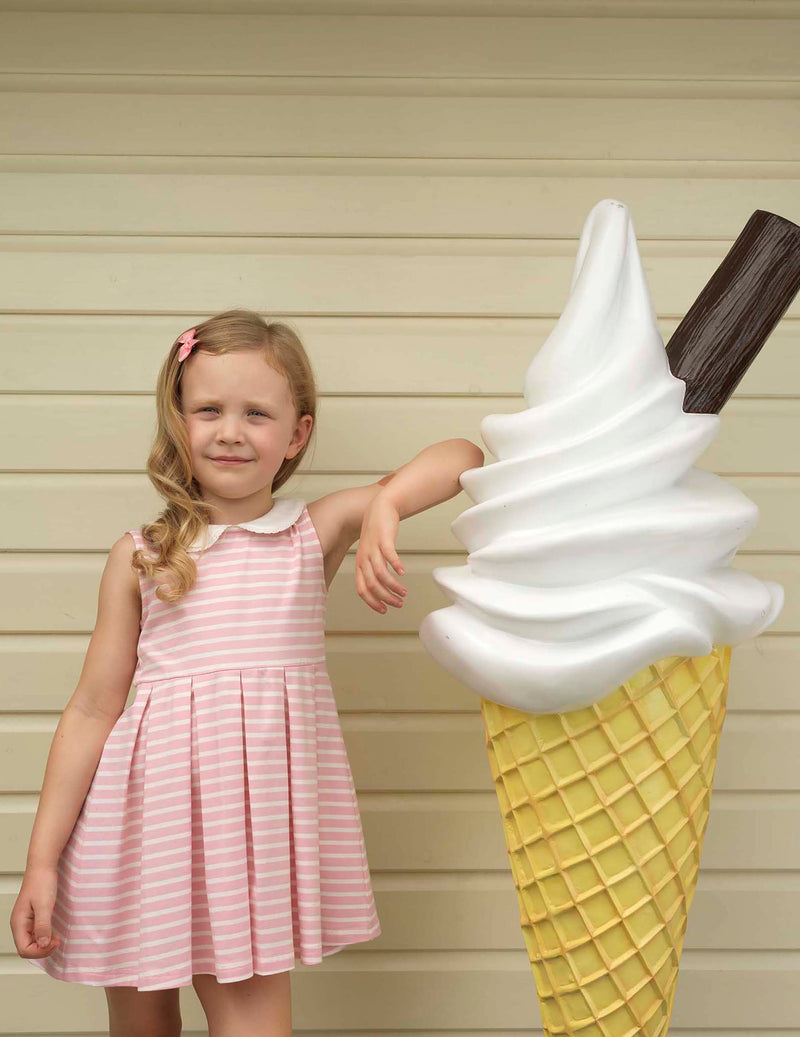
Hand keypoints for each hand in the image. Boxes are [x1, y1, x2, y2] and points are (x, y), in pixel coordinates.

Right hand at [9, 864, 62, 958]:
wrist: (42, 867)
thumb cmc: (41, 882)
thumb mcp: (44, 905)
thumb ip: (43, 925)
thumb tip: (43, 944)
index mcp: (18, 923)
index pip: (24, 949)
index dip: (39, 951)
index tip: (54, 942)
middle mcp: (20, 924)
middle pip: (27, 948)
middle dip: (42, 949)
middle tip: (57, 941)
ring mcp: (25, 921)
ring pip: (32, 942)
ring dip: (44, 944)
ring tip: (56, 938)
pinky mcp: (32, 917)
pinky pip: (36, 934)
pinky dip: (45, 937)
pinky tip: (53, 933)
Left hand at [355, 493, 406, 613]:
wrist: (380, 508)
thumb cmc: (377, 532)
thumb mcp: (370, 552)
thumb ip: (374, 568)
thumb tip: (382, 586)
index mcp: (360, 564)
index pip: (361, 589)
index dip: (372, 602)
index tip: (384, 610)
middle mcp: (364, 558)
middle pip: (371, 584)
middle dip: (386, 598)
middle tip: (399, 604)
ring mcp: (373, 548)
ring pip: (380, 573)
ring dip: (393, 586)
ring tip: (404, 593)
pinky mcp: (383, 538)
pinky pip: (389, 555)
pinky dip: (396, 566)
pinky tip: (403, 573)